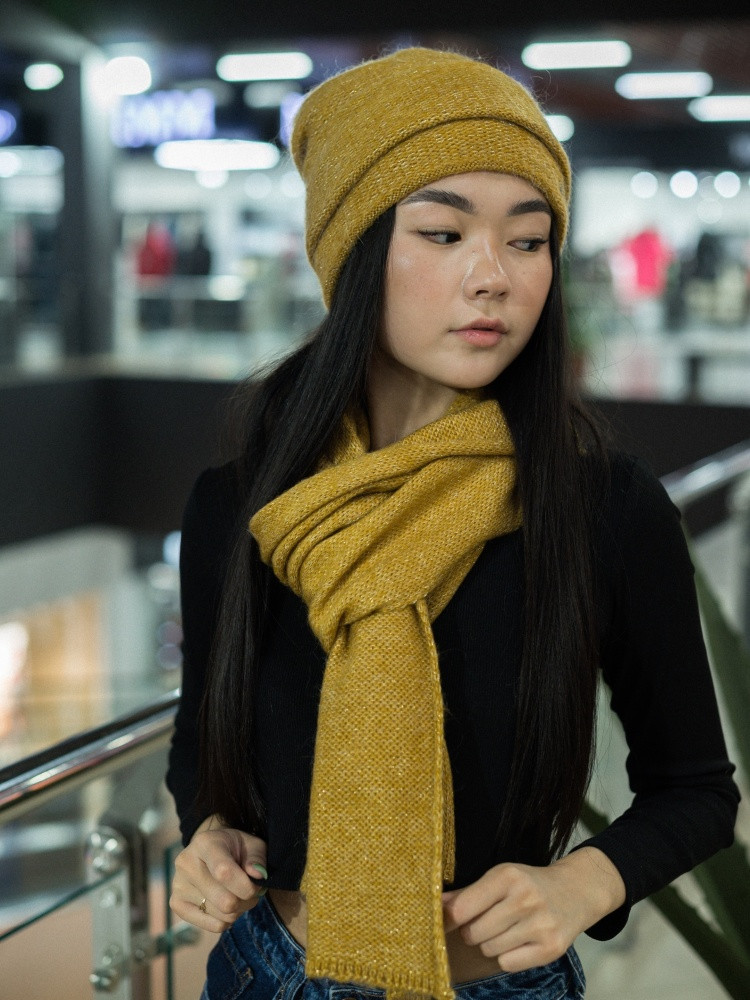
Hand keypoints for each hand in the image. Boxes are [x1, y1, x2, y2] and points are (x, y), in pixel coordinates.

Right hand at [170, 815, 267, 932]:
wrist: (210, 851)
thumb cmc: (235, 848)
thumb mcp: (251, 844)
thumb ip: (257, 858)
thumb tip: (258, 875)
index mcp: (205, 843)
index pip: (224, 873)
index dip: (246, 886)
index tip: (257, 885)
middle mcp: (186, 863)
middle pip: (225, 901)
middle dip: (246, 901)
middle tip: (251, 891)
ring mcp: (178, 885)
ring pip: (221, 916)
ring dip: (238, 911)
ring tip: (238, 896)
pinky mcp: (177, 904)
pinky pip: (213, 926)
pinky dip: (227, 920)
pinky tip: (226, 906)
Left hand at [442, 848, 624, 972]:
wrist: (576, 891)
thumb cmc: (530, 884)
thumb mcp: (500, 878)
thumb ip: (468, 893)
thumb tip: (437, 905)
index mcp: (507, 876)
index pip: (463, 908)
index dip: (451, 919)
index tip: (449, 921)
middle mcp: (525, 898)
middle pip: (474, 932)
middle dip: (474, 931)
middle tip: (487, 922)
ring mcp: (540, 925)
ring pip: (489, 949)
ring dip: (491, 944)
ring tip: (506, 929)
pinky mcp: (551, 948)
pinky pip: (508, 963)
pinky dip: (507, 957)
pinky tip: (519, 941)